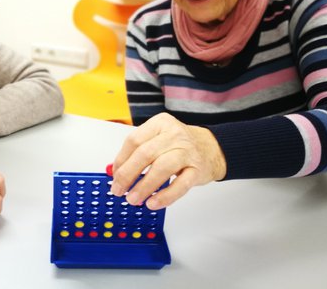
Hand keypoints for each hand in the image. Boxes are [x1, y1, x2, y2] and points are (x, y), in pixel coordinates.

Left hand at [110, 113, 225, 208]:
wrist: (212, 148)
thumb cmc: (180, 145)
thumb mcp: (158, 139)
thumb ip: (137, 152)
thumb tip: (116, 171)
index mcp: (160, 124)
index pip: (134, 141)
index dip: (121, 160)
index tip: (114, 176)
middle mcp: (173, 135)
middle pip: (144, 154)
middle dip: (127, 175)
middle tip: (119, 190)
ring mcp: (187, 152)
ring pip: (161, 169)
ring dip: (143, 187)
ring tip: (133, 199)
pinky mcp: (197, 170)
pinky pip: (179, 185)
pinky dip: (164, 196)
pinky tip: (153, 203)